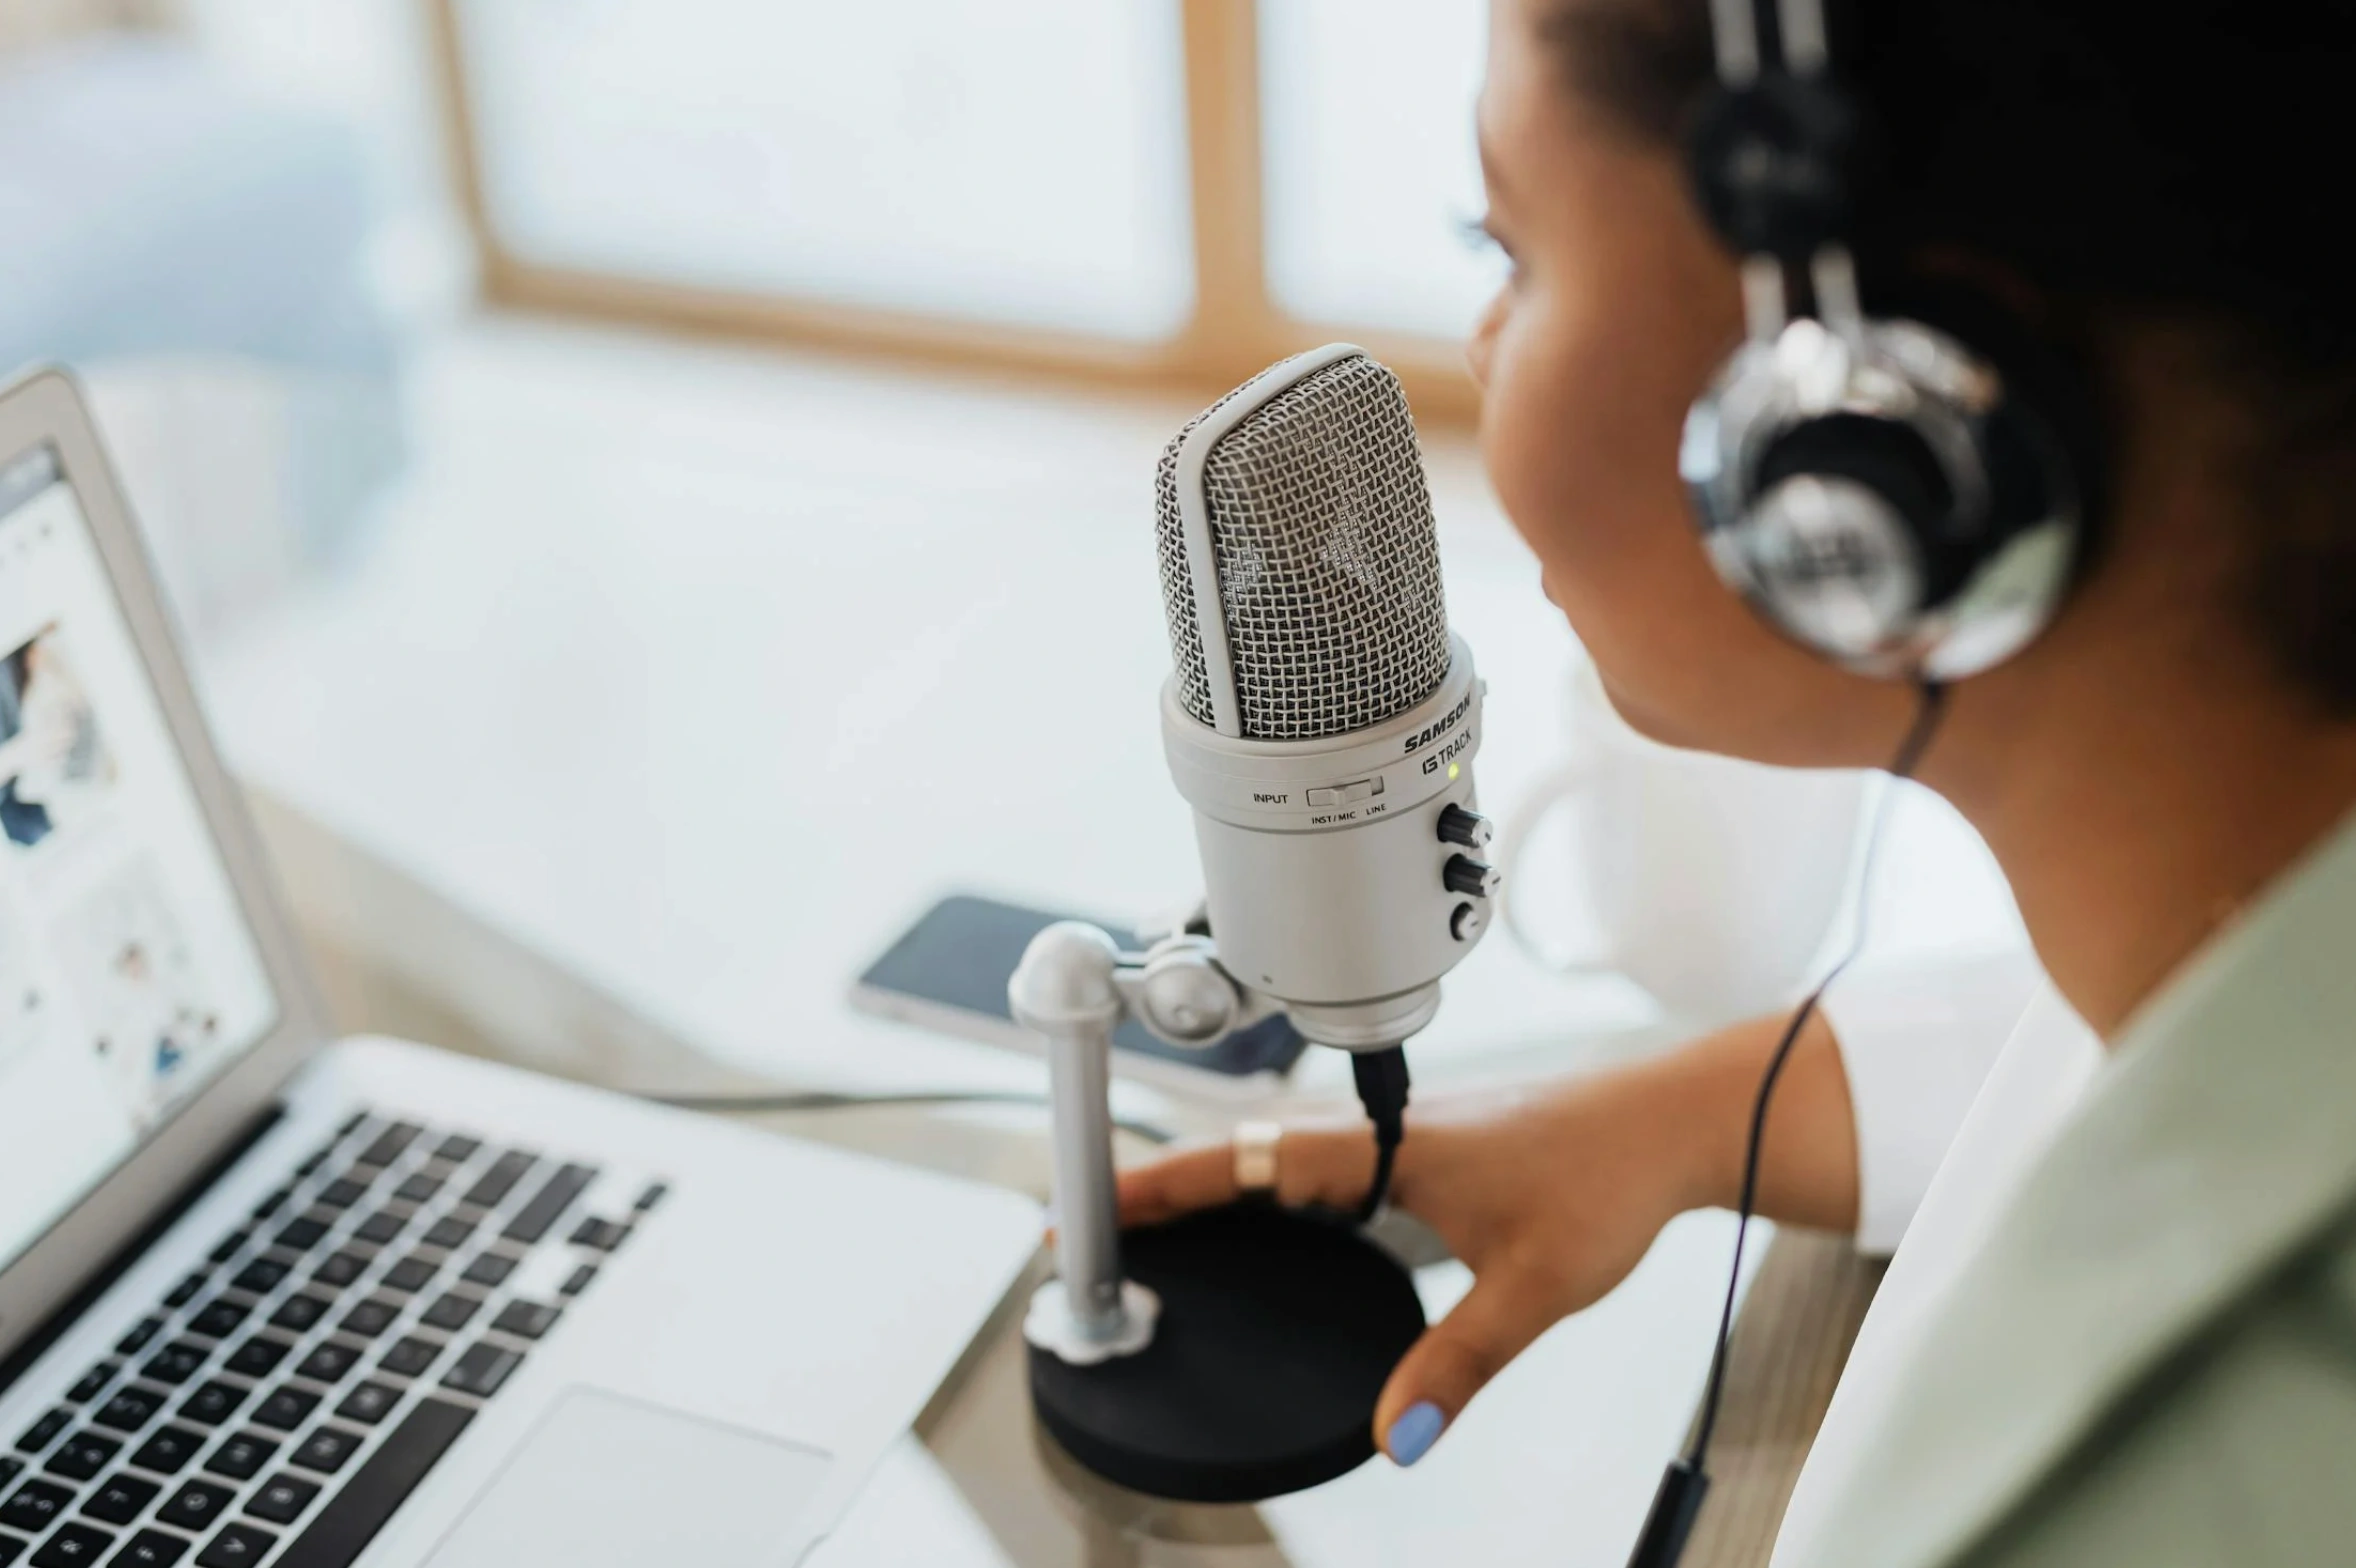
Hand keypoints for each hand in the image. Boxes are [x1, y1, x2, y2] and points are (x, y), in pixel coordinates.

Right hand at [1115, 1010, 1856, 1466]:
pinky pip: (1316, 1168)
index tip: (1095, 1211)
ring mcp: (1399, 1136)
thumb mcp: (1532, 1285)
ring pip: (1277, 1158)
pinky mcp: (1422, 1150)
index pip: (1247, 1162)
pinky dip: (1266, 1192)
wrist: (1669, 1124)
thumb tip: (1395, 1433)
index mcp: (1386, 1145)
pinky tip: (1262, 1227)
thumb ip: (1458, 1363)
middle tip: (1091, 1233)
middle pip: (1242, 1155)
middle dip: (1160, 1191)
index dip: (1163, 1190)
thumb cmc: (1609, 1175)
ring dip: (1211, 1188)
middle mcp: (1380, 1131)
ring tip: (1148, 1231)